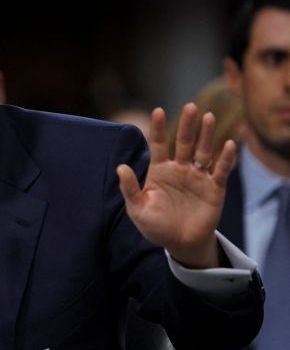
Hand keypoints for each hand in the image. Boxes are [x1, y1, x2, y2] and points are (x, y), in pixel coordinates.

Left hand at [116, 103, 236, 268]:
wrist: (180, 243)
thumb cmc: (156, 226)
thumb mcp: (137, 209)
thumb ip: (130, 188)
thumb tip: (120, 167)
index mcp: (159, 170)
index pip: (158, 144)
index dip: (158, 128)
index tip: (157, 110)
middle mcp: (179, 169)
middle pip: (183, 142)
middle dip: (186, 124)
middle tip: (190, 106)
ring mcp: (197, 177)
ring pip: (202, 151)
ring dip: (206, 135)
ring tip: (208, 117)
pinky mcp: (214, 188)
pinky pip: (220, 170)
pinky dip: (225, 158)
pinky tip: (229, 144)